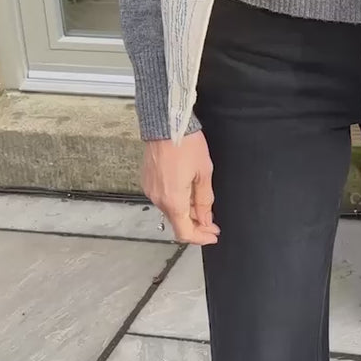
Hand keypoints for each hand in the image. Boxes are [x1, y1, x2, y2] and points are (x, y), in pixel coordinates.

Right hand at [142, 130, 219, 244]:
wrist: (166, 123)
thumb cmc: (187, 144)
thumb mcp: (204, 172)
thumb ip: (204, 200)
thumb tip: (206, 219)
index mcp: (173, 200)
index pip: (184, 233)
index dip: (200, 237)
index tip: (213, 235)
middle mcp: (158, 199)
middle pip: (178, 222)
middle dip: (196, 224)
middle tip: (213, 222)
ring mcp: (150, 190)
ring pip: (171, 210)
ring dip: (186, 212)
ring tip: (202, 204)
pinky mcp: (147, 181)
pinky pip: (163, 198)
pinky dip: (176, 200)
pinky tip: (188, 192)